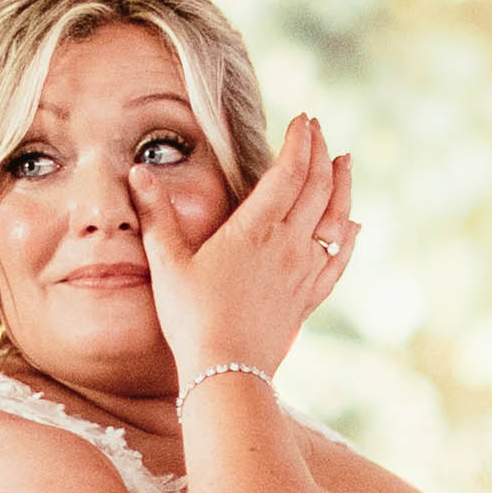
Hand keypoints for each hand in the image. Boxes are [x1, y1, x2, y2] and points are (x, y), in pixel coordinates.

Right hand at [141, 113, 356, 387]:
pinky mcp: (308, 299)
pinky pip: (338, 261)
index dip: (299, 143)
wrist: (226, 372)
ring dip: (342, 187)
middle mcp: (288, 245)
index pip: (288, 173)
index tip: (304, 120)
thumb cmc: (192, 318)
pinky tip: (353, 227)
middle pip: (317, 188)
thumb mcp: (167, 263)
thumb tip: (138, 172)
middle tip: (321, 130)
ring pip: (335, 219)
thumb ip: (155, 215)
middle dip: (321, 153)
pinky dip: (349, 237)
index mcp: (255, 229)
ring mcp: (303, 272)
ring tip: (346, 163)